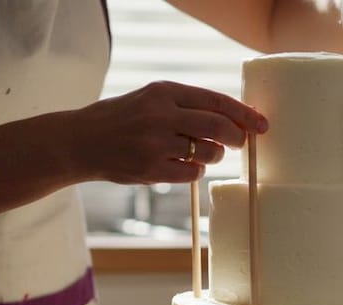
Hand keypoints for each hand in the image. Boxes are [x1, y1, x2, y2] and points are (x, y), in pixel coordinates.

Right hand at [70, 81, 267, 184]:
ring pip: (207, 153)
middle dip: (237, 137)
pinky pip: (191, 174)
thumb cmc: (122, 120)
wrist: (81, 141)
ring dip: (212, 156)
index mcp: (164, 92)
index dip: (243, 114)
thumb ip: (186, 105)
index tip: (261, 123)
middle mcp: (161, 115)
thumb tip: (233, 119)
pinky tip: (182, 166)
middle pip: (218, 127)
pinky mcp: (151, 169)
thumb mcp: (151, 99)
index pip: (215, 101)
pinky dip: (194, 172)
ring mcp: (155, 143)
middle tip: (241, 143)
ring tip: (200, 153)